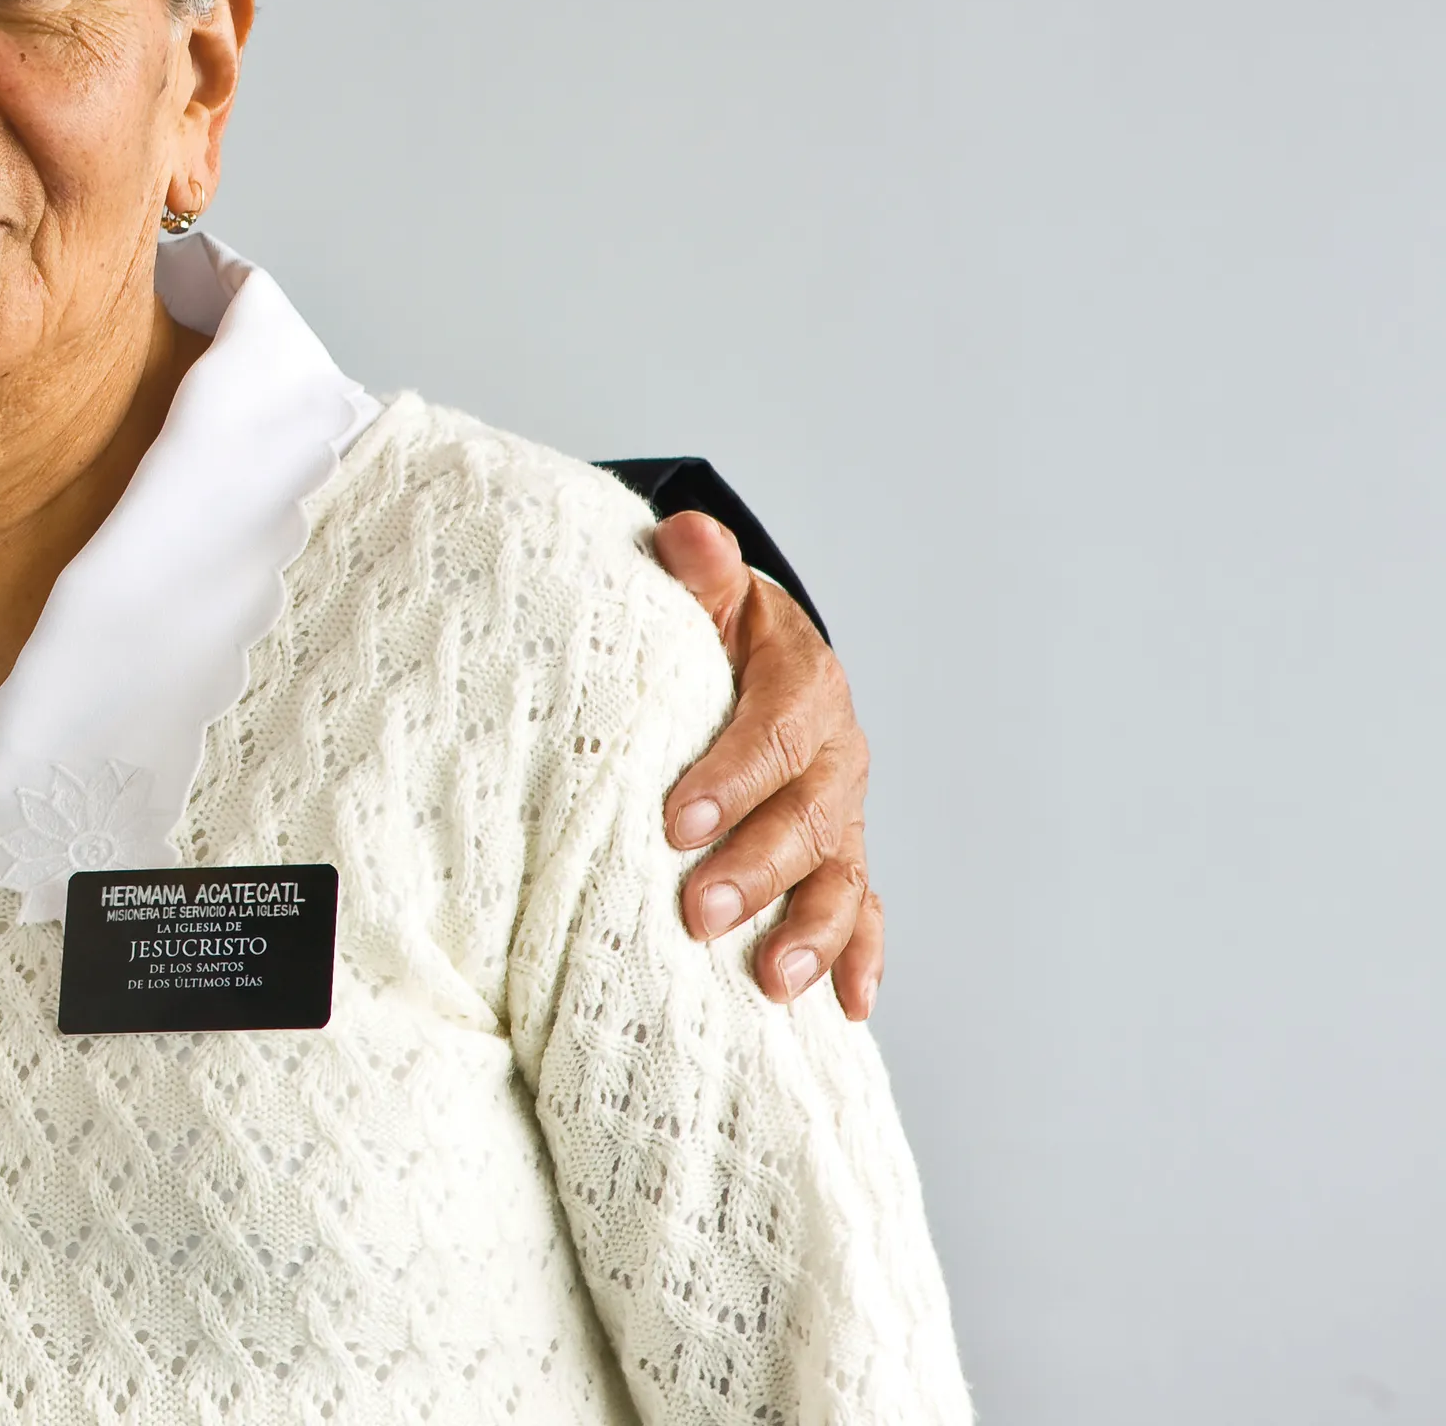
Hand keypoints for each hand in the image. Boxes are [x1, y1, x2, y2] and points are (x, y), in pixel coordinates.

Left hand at [648, 513, 884, 1019]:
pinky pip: (865, 910)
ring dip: (812, 932)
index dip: (731, 778)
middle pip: (807, 817)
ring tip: (771, 981)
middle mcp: (837, 753)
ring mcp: (845, 812)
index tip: (674, 822)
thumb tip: (688, 533)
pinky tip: (849, 1006)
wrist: (753, 658)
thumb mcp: (705, 592)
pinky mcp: (843, 856)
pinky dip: (862, 958)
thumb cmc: (712, 631)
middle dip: (756, 870)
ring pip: (841, 876)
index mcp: (804, 682)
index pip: (775, 731)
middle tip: (699, 912)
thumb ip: (696, 570)